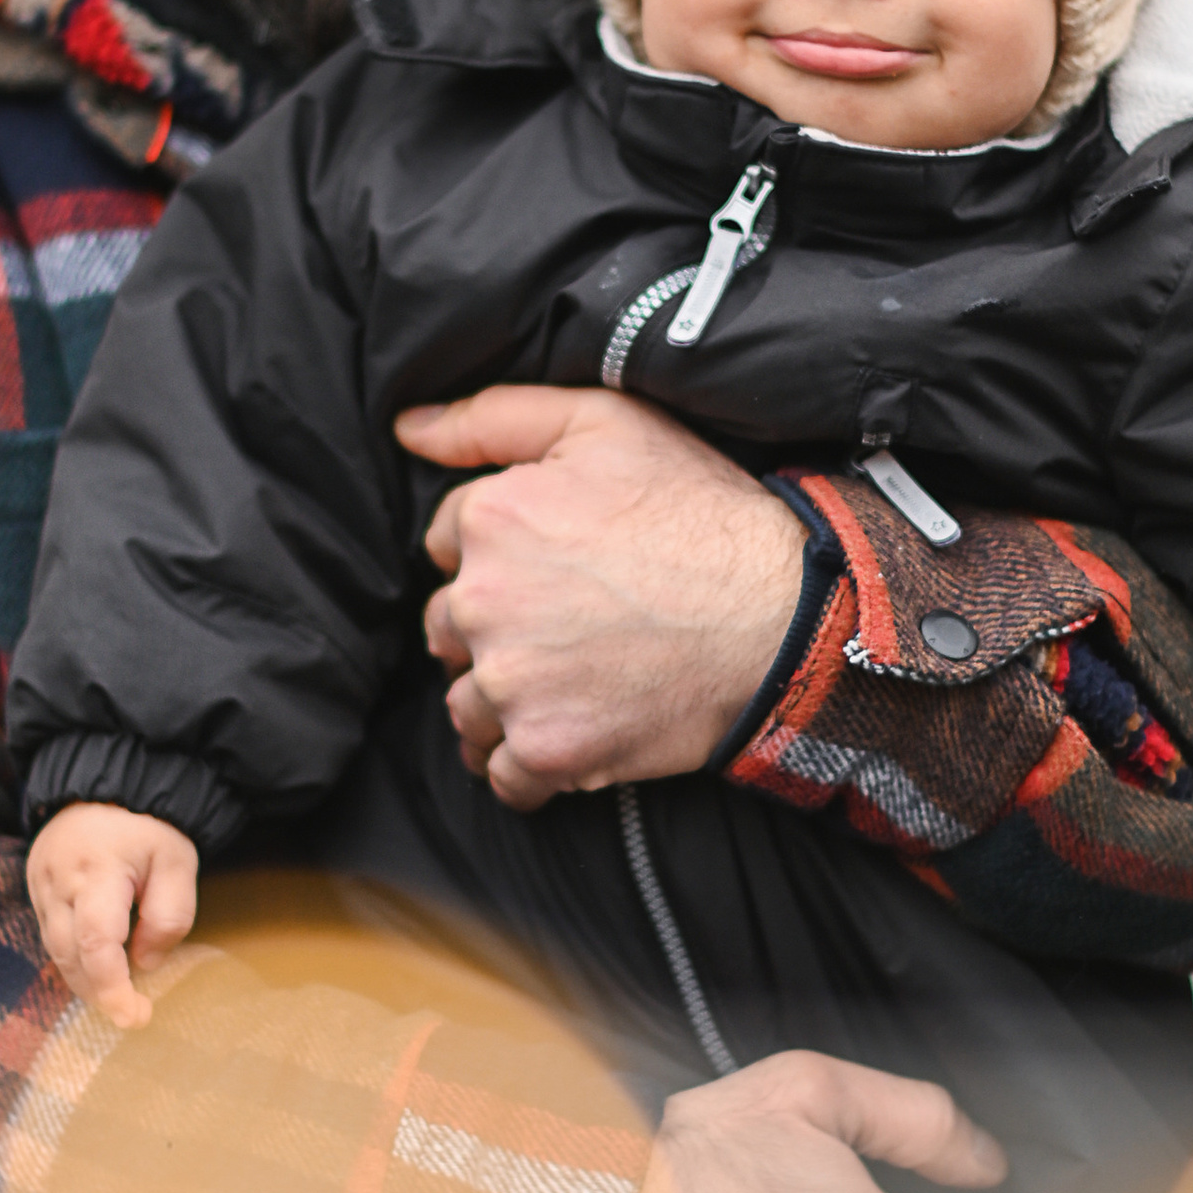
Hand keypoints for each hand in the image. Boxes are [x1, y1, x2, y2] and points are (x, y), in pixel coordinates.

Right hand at [26, 802, 198, 1029]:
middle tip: (133, 1013)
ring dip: (84, 980)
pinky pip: (49, 935)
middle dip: (99, 992)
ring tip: (117, 995)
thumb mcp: (177, 862)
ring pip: (54, 950)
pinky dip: (73, 958)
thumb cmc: (148, 826)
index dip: (112, 987)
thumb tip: (145, 964)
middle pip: (69, 954)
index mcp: (99, 870)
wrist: (104, 783)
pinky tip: (96, 968)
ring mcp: (40, 885)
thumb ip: (169, 915)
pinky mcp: (35, 888)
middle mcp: (59, 881)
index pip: (97, 941)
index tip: (134, 1016)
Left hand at [393, 385, 806, 808]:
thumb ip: (495, 416)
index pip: (447, 543)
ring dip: (503, 701)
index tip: (553, 565)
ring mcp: (512, 684)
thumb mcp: (607, 423)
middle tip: (567, 625)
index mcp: (491, 518)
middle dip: (492, 628)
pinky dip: (528, 766)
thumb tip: (408, 428)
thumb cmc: (702, 511)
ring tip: (569, 684)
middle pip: (448, 626)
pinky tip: (569, 738)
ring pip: (467, 704)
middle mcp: (484, 603)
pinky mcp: (547, 750)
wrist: (784, 614)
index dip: (499, 551)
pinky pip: (502, 776)